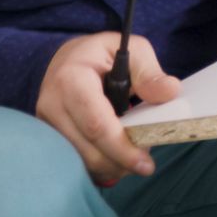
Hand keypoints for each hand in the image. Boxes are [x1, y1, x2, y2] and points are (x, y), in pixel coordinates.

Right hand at [36, 32, 181, 182]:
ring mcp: (47, 124)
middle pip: (88, 149)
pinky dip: (99, 165)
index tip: (145, 163)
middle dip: (120, 163)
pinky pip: (75, 161)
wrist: (66, 60)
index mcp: (71, 79)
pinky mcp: (49, 138)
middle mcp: (52, 104)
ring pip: (81, 160)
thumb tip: (170, 92)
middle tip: (145, 164)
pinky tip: (115, 158)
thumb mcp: (131, 50)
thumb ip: (150, 73)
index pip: (96, 123)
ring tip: (132, 157)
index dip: (121, 147)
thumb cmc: (101, 55)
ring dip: (110, 166)